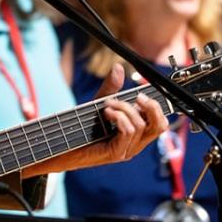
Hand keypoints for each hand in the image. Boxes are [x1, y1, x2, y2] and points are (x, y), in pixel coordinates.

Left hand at [26, 64, 167, 175]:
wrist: (61, 145)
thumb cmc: (80, 127)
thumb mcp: (98, 104)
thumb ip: (110, 88)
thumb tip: (119, 68)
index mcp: (135, 135)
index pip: (160, 123)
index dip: (157, 107)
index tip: (142, 94)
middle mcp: (135, 144)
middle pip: (160, 126)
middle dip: (151, 106)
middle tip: (137, 96)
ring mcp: (126, 151)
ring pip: (141, 125)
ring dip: (124, 108)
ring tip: (107, 105)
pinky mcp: (116, 153)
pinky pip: (128, 131)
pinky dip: (119, 117)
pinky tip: (106, 112)